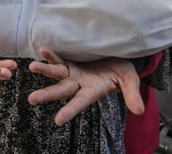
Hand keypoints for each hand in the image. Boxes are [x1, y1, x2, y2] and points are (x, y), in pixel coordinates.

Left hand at [27, 47, 143, 125]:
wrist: (118, 55)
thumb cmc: (123, 70)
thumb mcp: (130, 80)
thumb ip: (131, 94)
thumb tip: (140, 111)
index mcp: (92, 90)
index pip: (80, 102)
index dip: (70, 110)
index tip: (58, 120)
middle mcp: (79, 82)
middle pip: (62, 89)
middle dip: (47, 94)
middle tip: (31, 99)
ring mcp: (73, 71)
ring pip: (56, 72)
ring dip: (44, 70)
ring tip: (32, 66)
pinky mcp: (70, 59)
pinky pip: (59, 57)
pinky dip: (51, 55)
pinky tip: (42, 50)